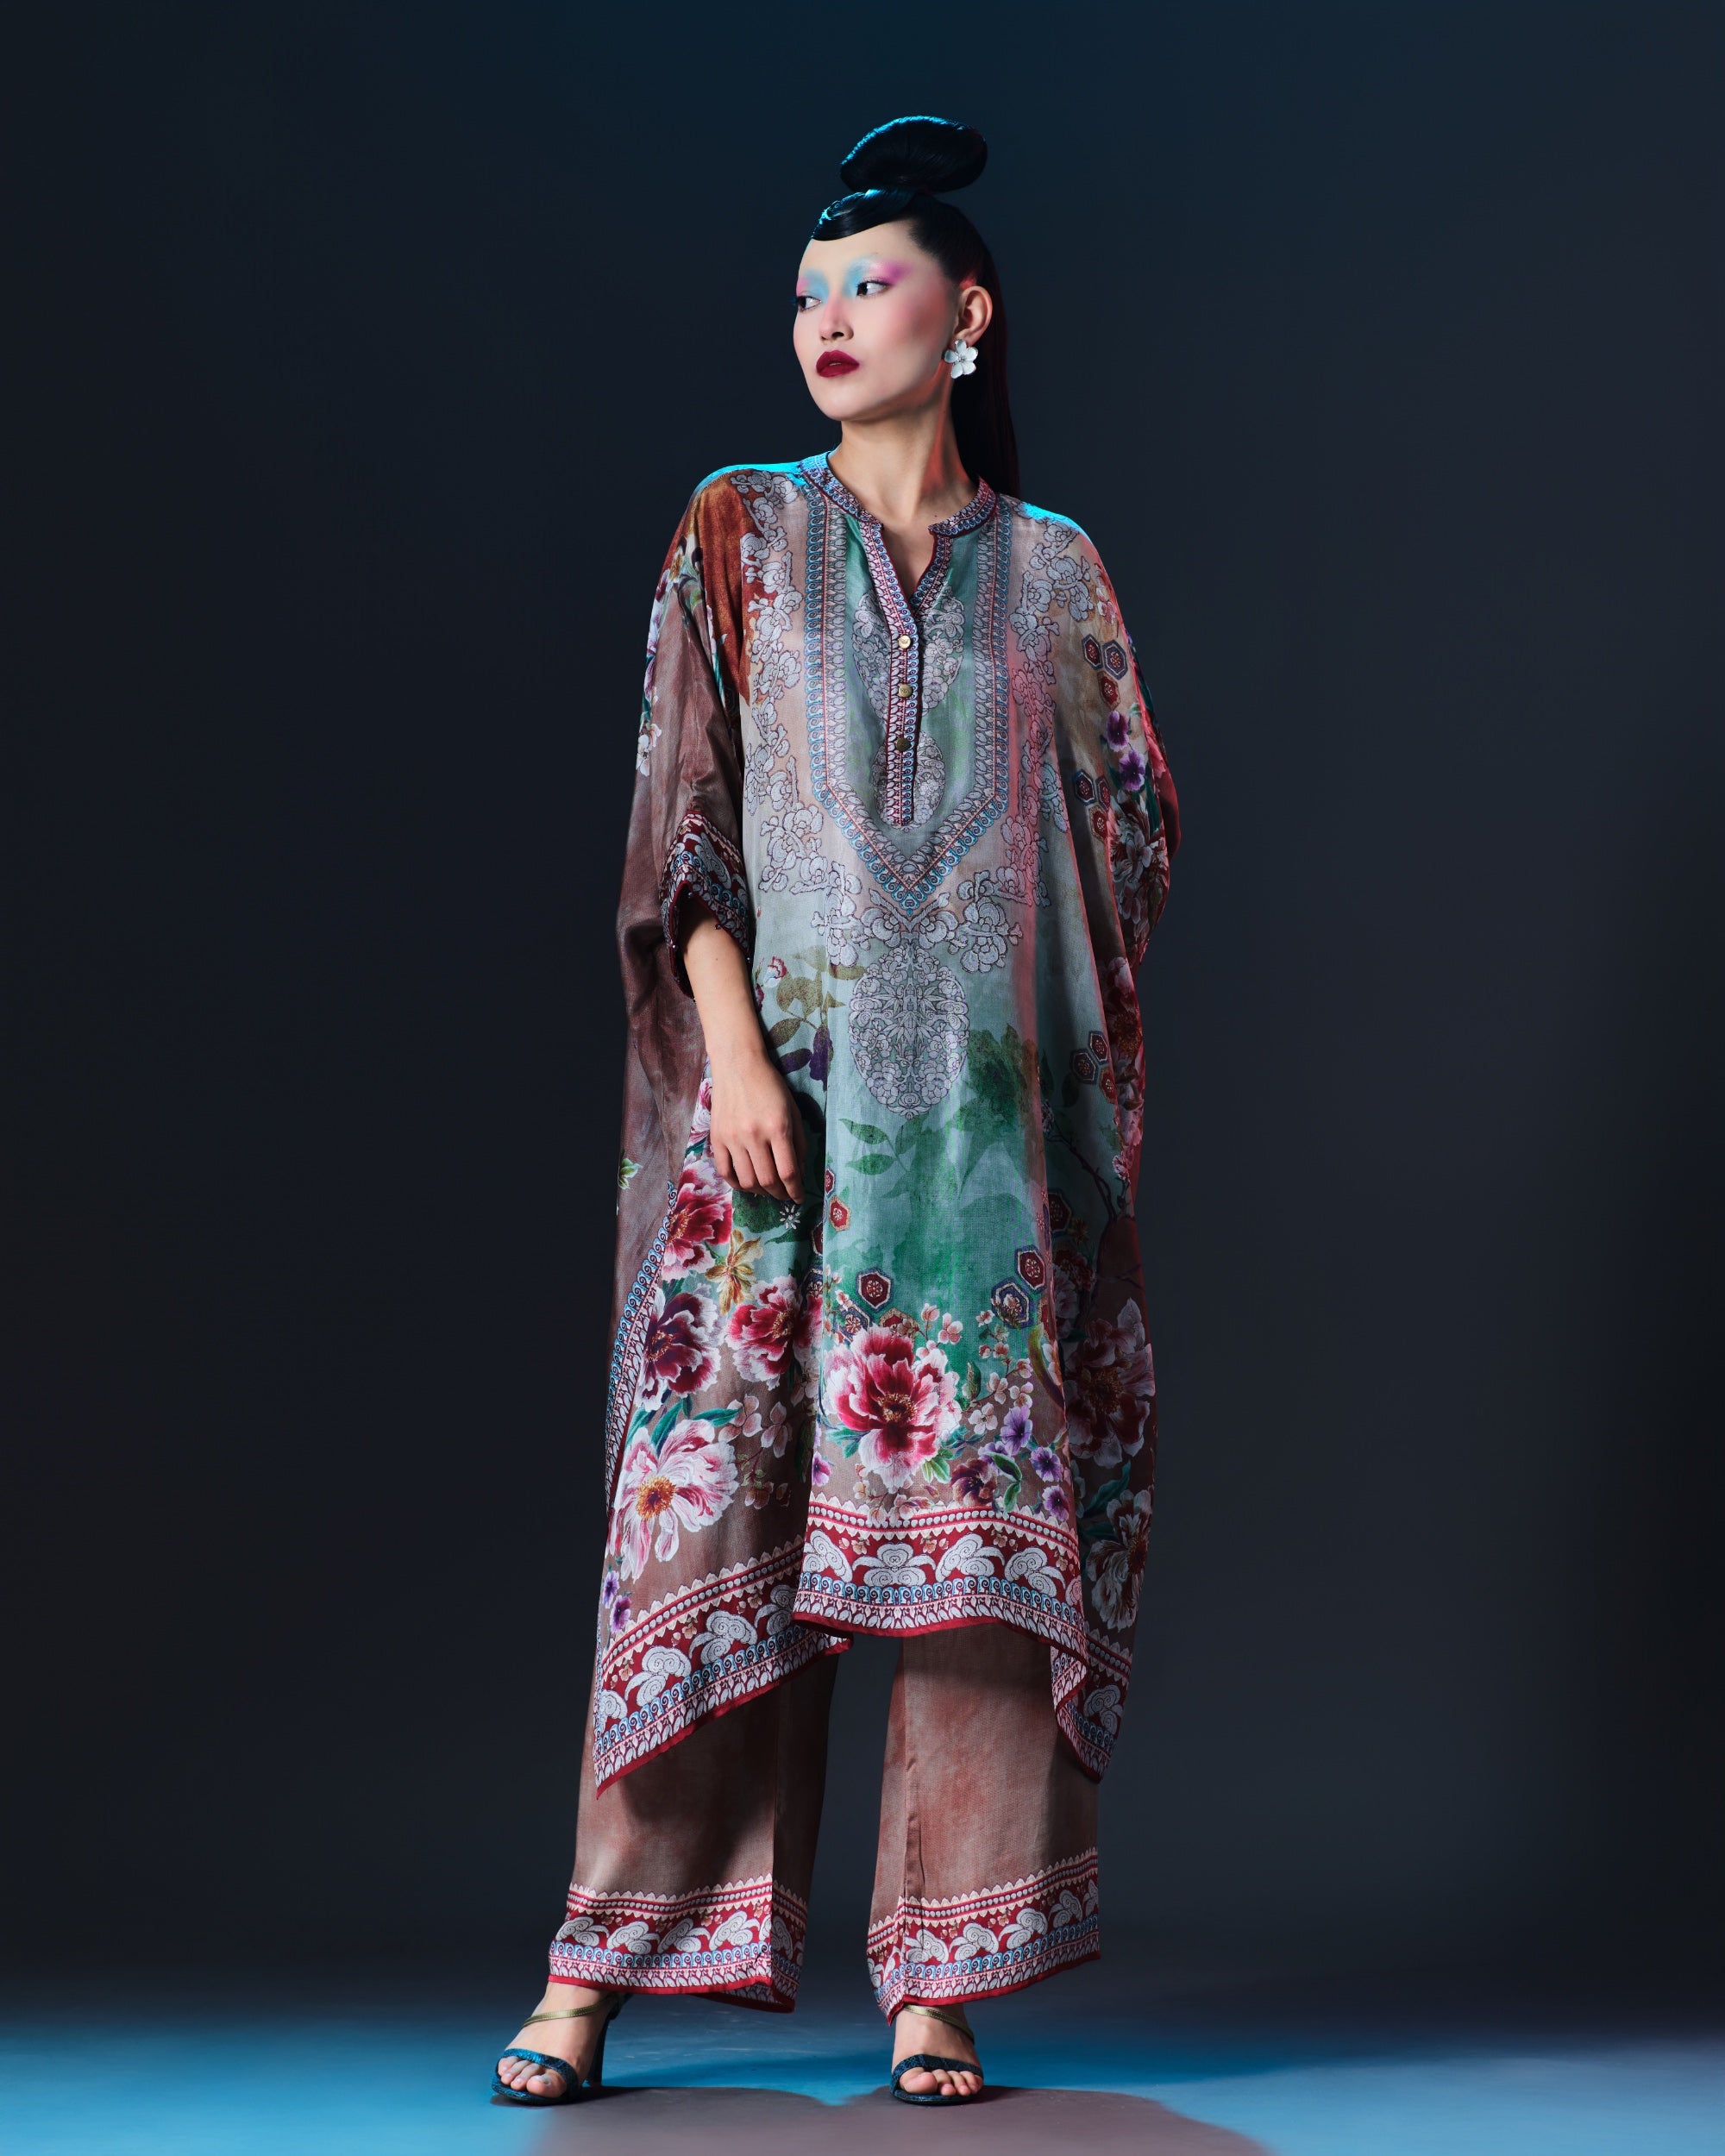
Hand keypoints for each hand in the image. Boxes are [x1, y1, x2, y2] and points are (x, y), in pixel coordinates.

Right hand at [680, 905, 806, 1203]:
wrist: (738, 1064)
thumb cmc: (771, 1086)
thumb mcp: (793, 1110)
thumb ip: (798, 1142)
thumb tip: (800, 1174)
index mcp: (778, 1127)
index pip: (788, 1172)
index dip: (795, 1190)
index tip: (799, 1197)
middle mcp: (754, 1135)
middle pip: (768, 1180)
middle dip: (779, 1193)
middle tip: (785, 1194)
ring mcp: (732, 1138)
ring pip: (747, 1180)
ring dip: (760, 1191)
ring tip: (767, 1189)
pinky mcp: (717, 1138)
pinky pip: (726, 1172)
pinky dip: (737, 1183)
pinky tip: (746, 1183)